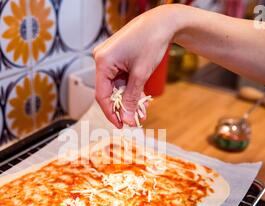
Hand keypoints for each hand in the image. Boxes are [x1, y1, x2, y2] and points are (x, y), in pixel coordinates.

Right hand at [93, 5, 181, 127]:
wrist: (162, 22)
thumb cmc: (151, 41)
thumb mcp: (141, 75)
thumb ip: (132, 98)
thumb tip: (127, 119)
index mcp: (102, 61)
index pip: (102, 95)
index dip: (111, 113)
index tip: (121, 125)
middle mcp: (102, 59)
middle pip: (109, 92)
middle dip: (123, 107)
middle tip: (135, 120)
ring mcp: (109, 59)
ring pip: (116, 87)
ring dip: (129, 100)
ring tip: (141, 112)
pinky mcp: (117, 59)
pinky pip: (121, 80)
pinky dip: (131, 90)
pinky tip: (141, 101)